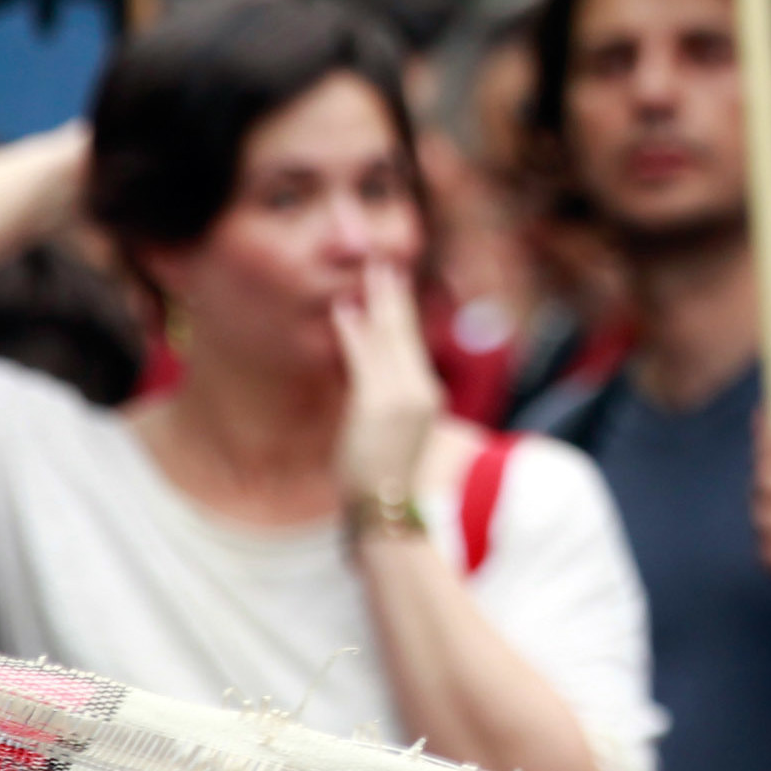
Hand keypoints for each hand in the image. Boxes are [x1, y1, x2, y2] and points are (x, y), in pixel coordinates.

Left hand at [331, 257, 443, 511]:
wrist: (388, 508)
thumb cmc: (387, 482)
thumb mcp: (394, 439)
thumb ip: (390, 408)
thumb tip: (375, 395)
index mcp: (426, 398)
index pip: (410, 346)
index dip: (400, 314)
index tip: (391, 288)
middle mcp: (420, 390)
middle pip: (405, 333)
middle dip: (393, 296)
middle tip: (384, 262)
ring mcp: (401, 395)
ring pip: (388, 337)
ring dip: (377, 302)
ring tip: (369, 273)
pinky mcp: (377, 403)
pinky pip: (363, 355)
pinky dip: (354, 329)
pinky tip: (344, 308)